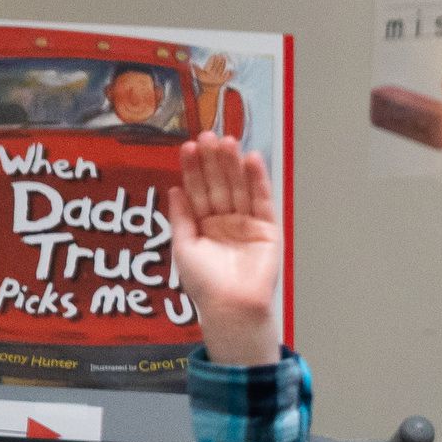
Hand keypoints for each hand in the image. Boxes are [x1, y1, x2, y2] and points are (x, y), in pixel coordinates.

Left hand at [168, 135, 282, 366]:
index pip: (197, 190)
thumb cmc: (204, 284)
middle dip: (213, 161)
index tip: (188, 147)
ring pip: (239, 188)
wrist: (230, 306)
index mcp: (203, 225)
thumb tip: (174, 189)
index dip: (193, 169)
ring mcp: (247, 224)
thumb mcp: (182, 246)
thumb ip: (180, 217)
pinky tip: (252, 160)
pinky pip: (263, 200)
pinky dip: (258, 180)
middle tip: (208, 136)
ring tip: (227, 141)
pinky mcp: (267, 230)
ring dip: (234, 164)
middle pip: (219, 184)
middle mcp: (225, 221)